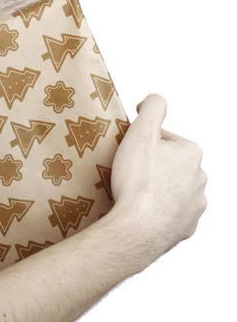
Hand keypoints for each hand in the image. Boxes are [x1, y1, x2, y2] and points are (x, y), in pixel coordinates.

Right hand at [111, 94, 206, 256]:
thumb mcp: (141, 132)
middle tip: (129, 170)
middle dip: (151, 164)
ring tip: (133, 191)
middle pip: (168, 162)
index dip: (142, 142)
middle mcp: (200, 178)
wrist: (137, 228)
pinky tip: (140, 209)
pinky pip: (170, 211)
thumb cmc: (138, 181)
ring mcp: (195, 205)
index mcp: (191, 153)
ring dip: (155, 186)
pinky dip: (157, 208)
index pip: (163, 138)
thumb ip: (152, 107)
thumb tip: (154, 100)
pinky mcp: (187, 227)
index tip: (130, 152)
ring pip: (171, 187)